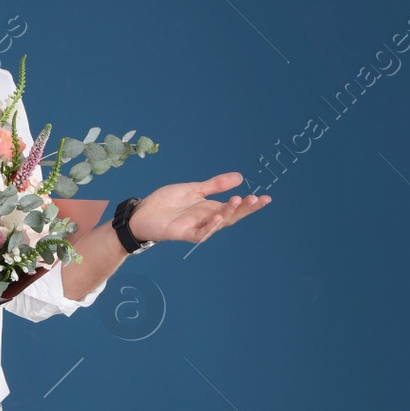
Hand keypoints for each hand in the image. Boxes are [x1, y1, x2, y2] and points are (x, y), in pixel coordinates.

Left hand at [129, 173, 269, 245]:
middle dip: (245, 208)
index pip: (235, 207)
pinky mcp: (184, 233)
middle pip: (231, 216)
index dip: (250, 204)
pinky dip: (210, 226)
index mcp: (210, 208)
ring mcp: (196, 227)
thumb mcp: (194, 189)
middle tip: (257, 199)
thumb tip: (240, 177)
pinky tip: (218, 217)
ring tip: (239, 201)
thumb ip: (216, 185)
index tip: (266, 198)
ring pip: (218, 223)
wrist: (143, 212)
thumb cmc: (167, 202)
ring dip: (229, 213)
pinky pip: (201, 233)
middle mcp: (207, 219)